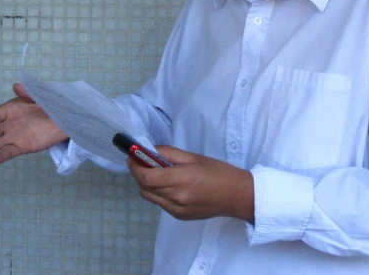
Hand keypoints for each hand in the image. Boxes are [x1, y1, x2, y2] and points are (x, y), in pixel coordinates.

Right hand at [0, 83, 67, 165]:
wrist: (65, 119)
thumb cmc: (50, 104)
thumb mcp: (40, 96)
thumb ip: (28, 93)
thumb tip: (17, 86)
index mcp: (10, 109)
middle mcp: (8, 124)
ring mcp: (14, 136)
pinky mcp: (22, 146)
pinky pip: (8, 152)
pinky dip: (0, 157)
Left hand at [127, 146, 253, 221]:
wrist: (237, 196)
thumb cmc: (218, 172)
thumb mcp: (194, 157)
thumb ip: (169, 154)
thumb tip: (149, 150)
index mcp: (181, 180)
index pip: (147, 177)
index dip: (135, 167)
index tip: (131, 157)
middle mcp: (176, 198)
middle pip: (144, 187)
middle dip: (138, 174)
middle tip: (140, 162)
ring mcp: (177, 210)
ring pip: (149, 197)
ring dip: (146, 184)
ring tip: (155, 173)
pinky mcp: (180, 217)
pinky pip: (160, 203)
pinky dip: (157, 193)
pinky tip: (168, 185)